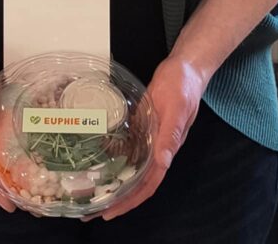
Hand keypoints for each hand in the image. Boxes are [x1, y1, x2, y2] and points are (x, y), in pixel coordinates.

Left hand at [82, 55, 205, 221]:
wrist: (186, 66)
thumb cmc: (182, 85)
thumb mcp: (176, 107)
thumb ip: (170, 134)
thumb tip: (163, 163)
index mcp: (167, 148)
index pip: (149, 183)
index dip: (130, 200)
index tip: (110, 212)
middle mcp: (158, 147)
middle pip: (138, 180)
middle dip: (118, 197)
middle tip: (91, 208)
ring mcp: (150, 136)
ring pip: (132, 165)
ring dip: (115, 179)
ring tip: (92, 190)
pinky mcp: (144, 124)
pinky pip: (129, 146)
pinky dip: (115, 155)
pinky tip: (100, 158)